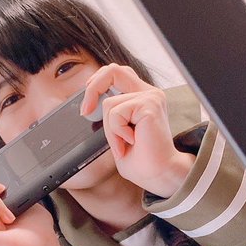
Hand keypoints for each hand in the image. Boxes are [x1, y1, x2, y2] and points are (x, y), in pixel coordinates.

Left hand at [81, 64, 194, 196]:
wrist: (159, 174)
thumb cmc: (142, 160)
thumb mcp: (118, 132)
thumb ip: (110, 115)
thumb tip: (89, 107)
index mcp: (142, 97)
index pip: (117, 74)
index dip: (98, 82)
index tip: (87, 105)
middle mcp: (149, 93)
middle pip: (113, 71)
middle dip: (93, 89)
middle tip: (85, 111)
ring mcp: (151, 97)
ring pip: (109, 103)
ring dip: (109, 129)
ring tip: (122, 144)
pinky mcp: (149, 105)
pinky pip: (116, 113)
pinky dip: (116, 132)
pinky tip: (131, 141)